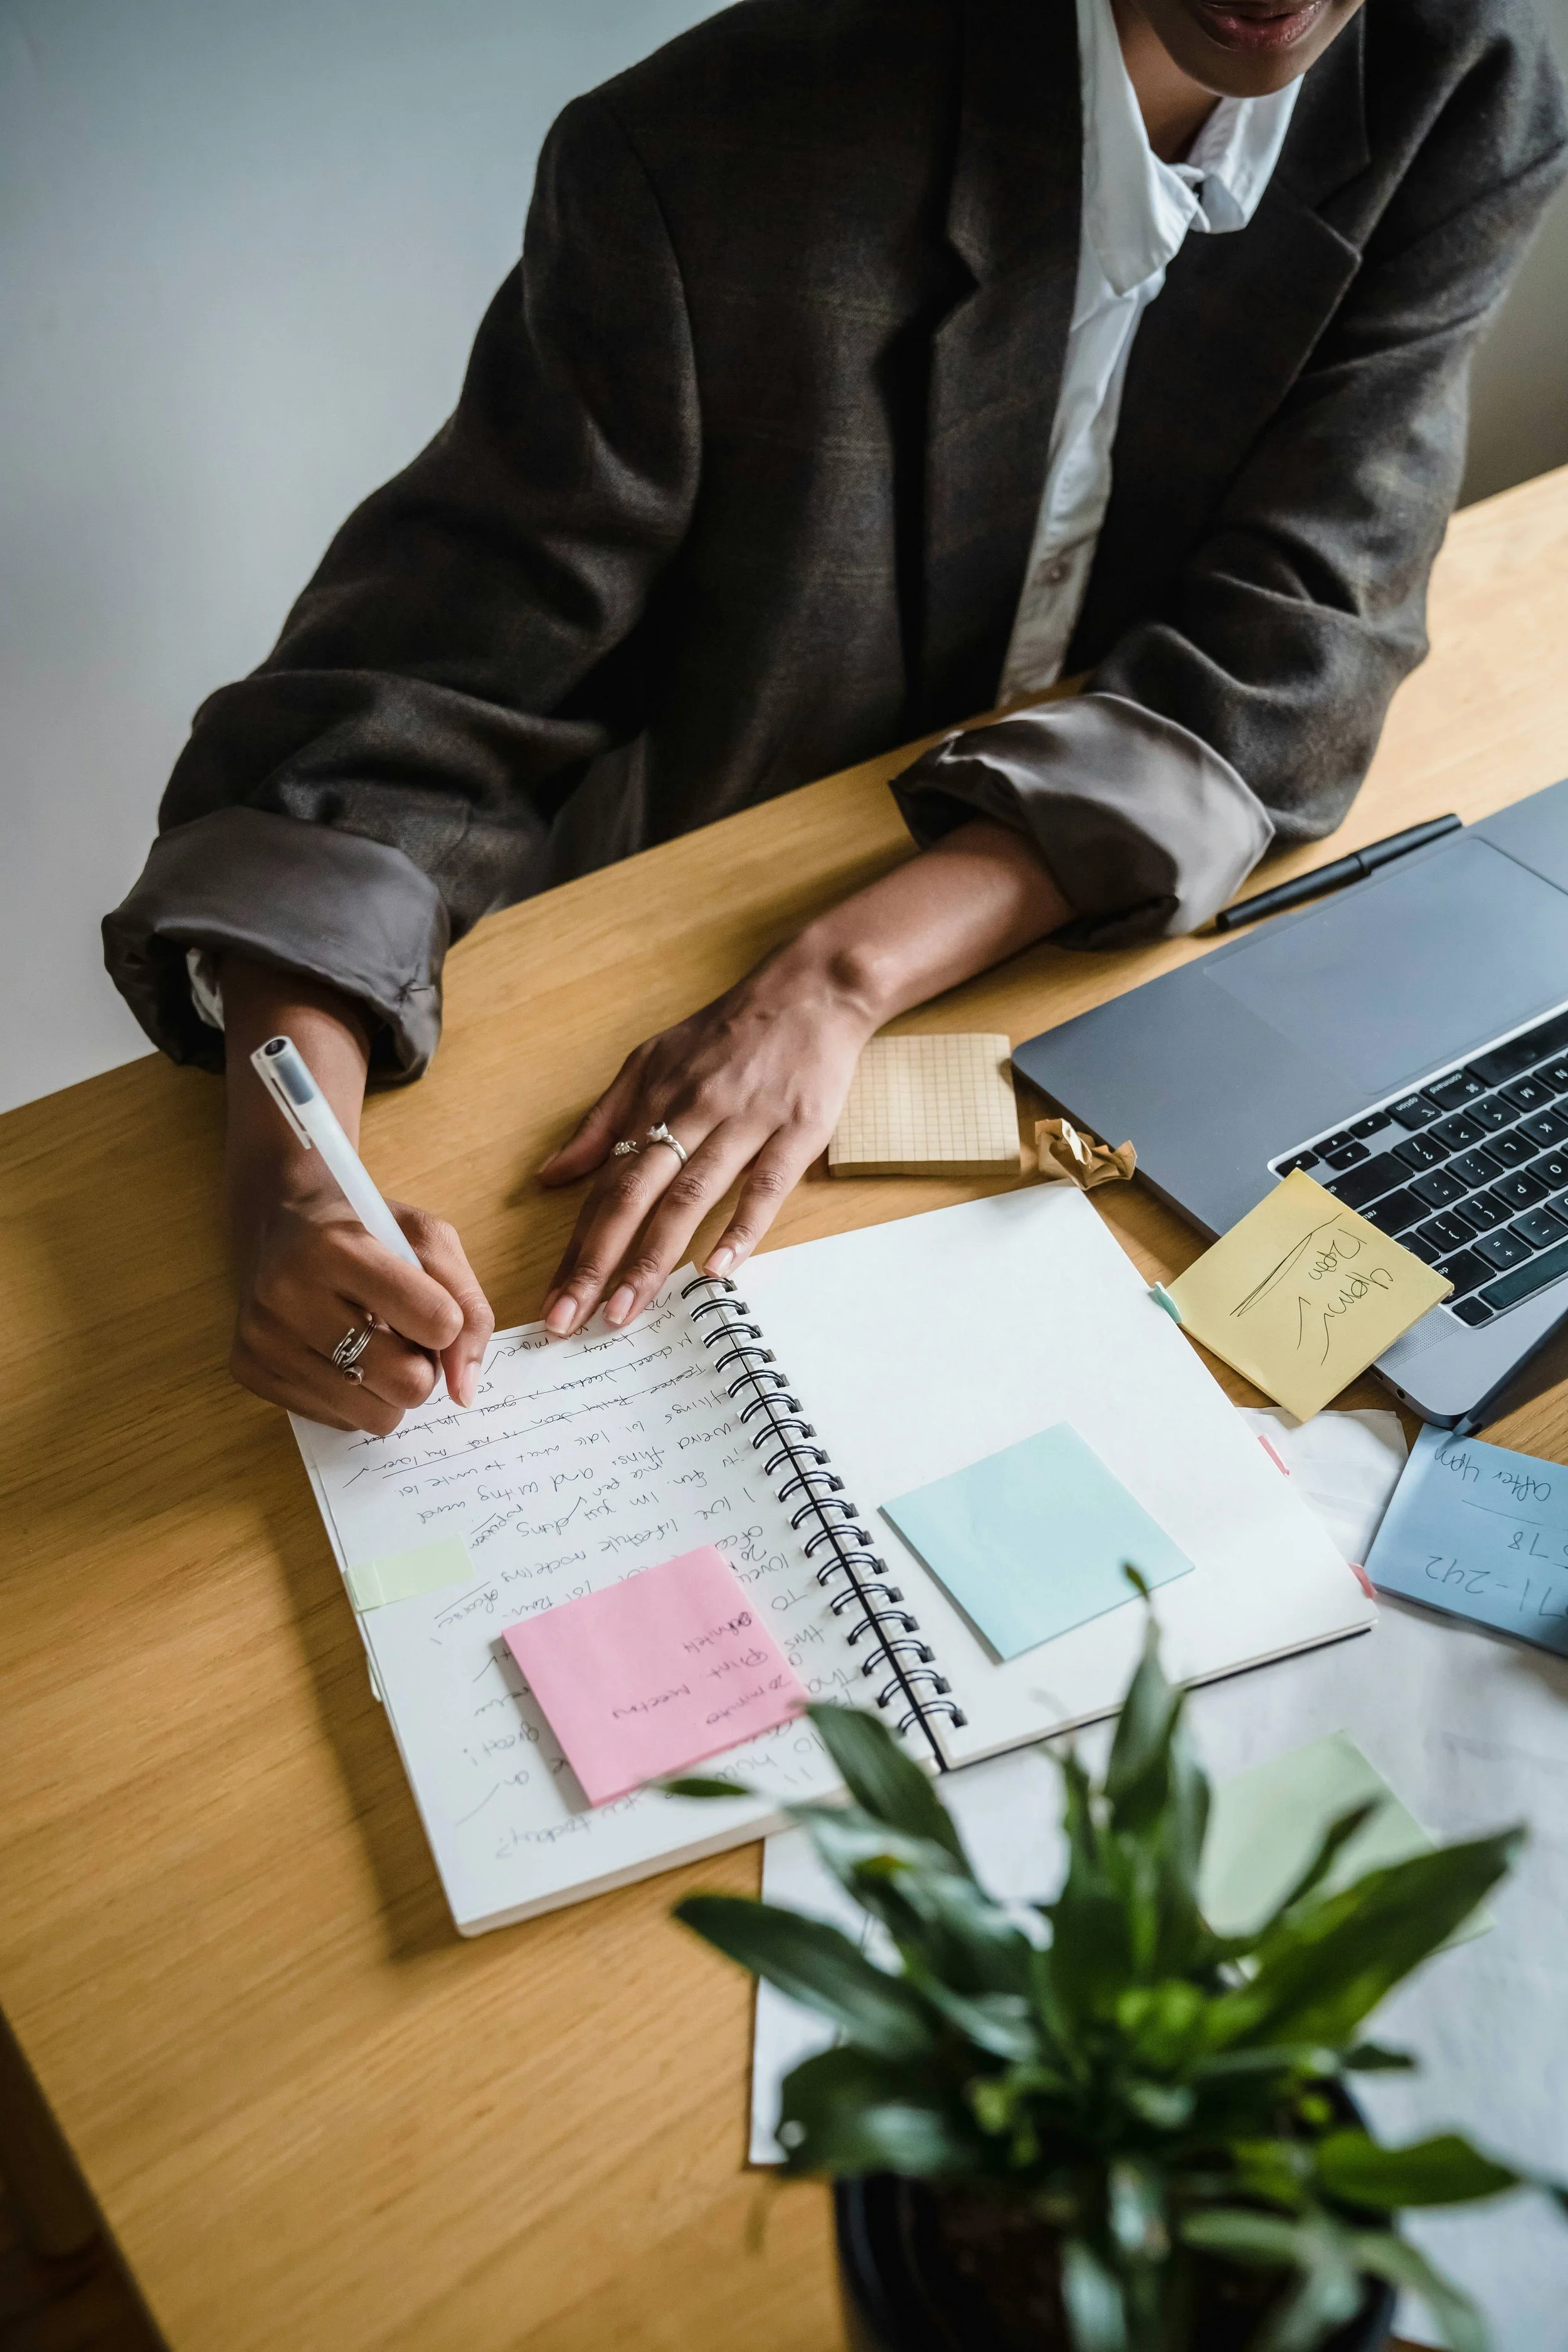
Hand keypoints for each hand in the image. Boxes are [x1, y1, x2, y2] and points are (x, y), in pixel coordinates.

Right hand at [228, 1170, 493, 1433]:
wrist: (280, 1218)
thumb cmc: (364, 1228)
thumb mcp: (427, 1240)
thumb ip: (467, 1306)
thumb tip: (463, 1392)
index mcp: (337, 1248)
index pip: (436, 1322)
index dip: (449, 1323)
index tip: (432, 1307)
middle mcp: (288, 1294)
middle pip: (406, 1382)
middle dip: (421, 1366)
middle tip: (403, 1335)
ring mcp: (263, 1338)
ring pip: (375, 1415)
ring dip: (390, 1388)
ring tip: (373, 1345)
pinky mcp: (250, 1370)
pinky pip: (338, 1421)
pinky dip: (354, 1396)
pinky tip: (337, 1353)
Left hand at [536, 951, 876, 1334]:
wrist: (811, 991)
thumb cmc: (726, 1033)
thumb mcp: (649, 1061)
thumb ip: (601, 1121)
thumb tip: (551, 1175)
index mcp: (652, 1101)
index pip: (604, 1185)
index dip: (576, 1245)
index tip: (552, 1299)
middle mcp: (691, 1113)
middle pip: (634, 1196)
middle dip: (598, 1261)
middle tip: (570, 1319)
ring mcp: (744, 1123)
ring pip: (690, 1196)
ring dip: (654, 1256)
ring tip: (625, 1309)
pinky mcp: (796, 1130)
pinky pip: (765, 1185)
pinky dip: (741, 1226)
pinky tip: (718, 1269)